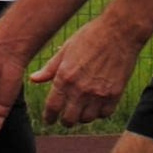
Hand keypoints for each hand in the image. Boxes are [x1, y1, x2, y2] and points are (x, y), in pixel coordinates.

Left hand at [29, 7, 143, 129]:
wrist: (119, 31)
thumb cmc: (90, 36)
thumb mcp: (66, 49)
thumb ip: (50, 68)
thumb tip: (33, 79)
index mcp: (65, 77)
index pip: (52, 108)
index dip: (48, 117)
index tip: (49, 120)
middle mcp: (80, 89)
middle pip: (69, 119)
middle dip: (65, 120)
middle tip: (65, 118)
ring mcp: (98, 93)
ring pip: (87, 119)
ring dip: (82, 116)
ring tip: (82, 110)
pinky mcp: (115, 94)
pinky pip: (104, 114)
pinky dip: (99, 113)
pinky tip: (97, 105)